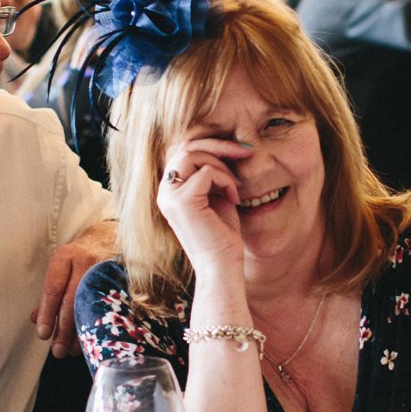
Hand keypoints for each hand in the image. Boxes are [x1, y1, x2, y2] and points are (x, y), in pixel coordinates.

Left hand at [34, 219, 116, 357]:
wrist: (110, 236)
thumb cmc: (80, 256)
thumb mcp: (61, 267)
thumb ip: (49, 293)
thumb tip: (36, 320)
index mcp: (65, 257)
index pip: (53, 289)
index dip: (47, 313)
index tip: (43, 334)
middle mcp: (85, 261)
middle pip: (72, 300)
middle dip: (63, 329)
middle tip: (57, 350)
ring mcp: (106, 269)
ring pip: (92, 306)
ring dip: (81, 332)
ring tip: (71, 350)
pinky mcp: (121, 278)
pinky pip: (110, 306)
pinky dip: (100, 325)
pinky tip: (93, 339)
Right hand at [156, 137, 254, 274]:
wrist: (222, 267)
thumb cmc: (222, 235)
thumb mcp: (216, 196)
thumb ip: (212, 173)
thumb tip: (221, 144)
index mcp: (169, 190)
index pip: (183, 150)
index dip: (210, 144)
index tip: (238, 150)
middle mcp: (164, 191)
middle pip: (186, 146)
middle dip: (219, 144)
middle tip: (246, 151)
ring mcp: (170, 196)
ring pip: (194, 153)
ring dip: (224, 164)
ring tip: (236, 185)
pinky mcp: (182, 201)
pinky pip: (207, 171)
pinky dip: (226, 180)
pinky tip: (234, 199)